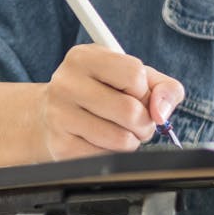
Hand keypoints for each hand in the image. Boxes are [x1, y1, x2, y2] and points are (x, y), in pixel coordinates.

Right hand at [41, 44, 184, 159]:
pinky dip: (113, 154)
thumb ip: (162, 87)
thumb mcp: (132, 78)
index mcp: (84, 57)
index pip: (134, 74)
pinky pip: (106, 157)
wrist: (51, 115)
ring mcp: (59, 115)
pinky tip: (101, 142)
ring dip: (131, 141)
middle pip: (130, 110)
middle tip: (136, 121)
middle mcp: (66, 83)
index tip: (134, 93)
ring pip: (121, 138)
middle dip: (144, 122)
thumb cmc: (100, 93)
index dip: (143, 90)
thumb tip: (161, 113)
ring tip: (120, 132)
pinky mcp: (60, 145)